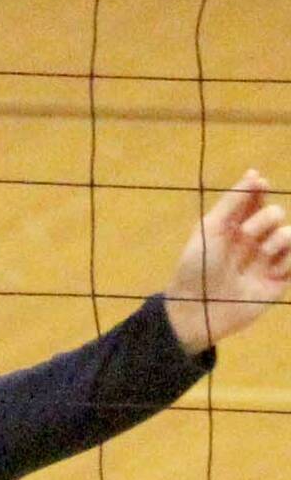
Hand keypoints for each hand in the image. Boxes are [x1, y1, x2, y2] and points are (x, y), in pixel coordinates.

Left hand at [163, 170, 290, 354]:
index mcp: (231, 224)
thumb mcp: (210, 229)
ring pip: (290, 234)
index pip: (253, 199)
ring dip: (278, 239)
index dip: (259, 188)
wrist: (202, 306)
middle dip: (264, 219)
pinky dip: (288, 261)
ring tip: (262, 255)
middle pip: (275, 213)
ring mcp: (267, 258)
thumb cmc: (197, 265)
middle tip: (247, 236)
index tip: (260, 182)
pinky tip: (272, 272)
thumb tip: (255, 173)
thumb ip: (233, 202)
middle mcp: (252, 238)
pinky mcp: (280, 279)